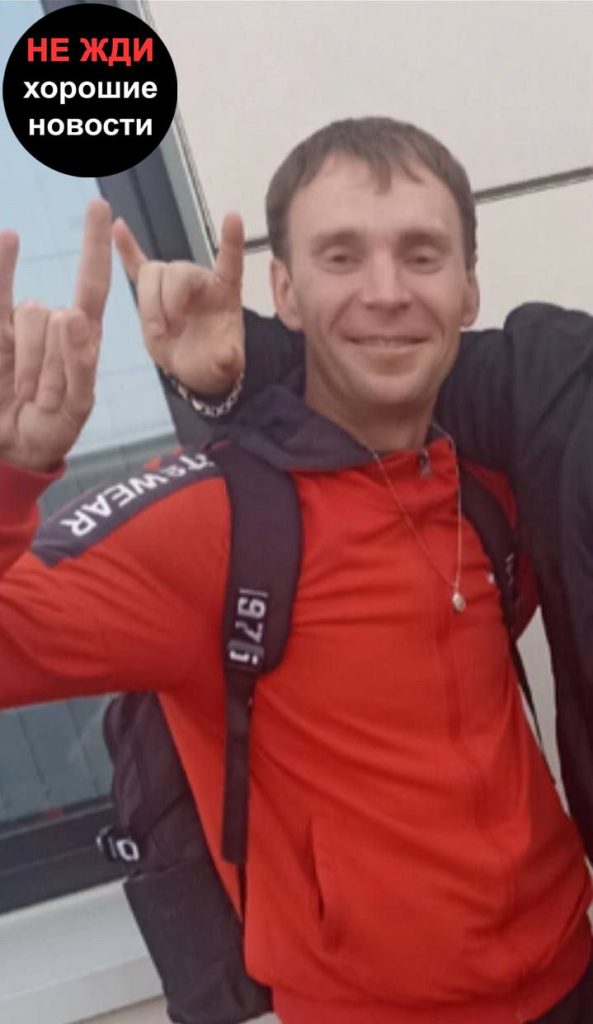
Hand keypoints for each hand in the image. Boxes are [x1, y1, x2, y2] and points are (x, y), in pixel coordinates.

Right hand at [0, 199, 110, 472]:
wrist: (16, 444)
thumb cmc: (55, 427)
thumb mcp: (77, 405)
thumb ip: (79, 364)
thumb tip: (72, 314)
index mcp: (85, 337)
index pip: (93, 283)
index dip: (95, 246)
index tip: (98, 206)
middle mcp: (55, 323)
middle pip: (54, 314)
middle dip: (49, 360)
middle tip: (46, 397)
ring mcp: (22, 326)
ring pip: (27, 313)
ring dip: (27, 360)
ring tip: (28, 392)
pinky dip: (1, 266)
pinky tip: (9, 238)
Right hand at [113, 212, 244, 394]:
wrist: (195, 367)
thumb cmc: (215, 360)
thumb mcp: (226, 364)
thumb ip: (226, 358)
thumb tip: (225, 357)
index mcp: (225, 290)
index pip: (230, 261)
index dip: (231, 241)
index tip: (233, 218)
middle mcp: (198, 280)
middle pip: (176, 271)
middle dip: (169, 300)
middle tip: (172, 330)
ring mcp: (174, 284)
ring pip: (152, 274)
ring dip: (150, 304)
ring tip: (159, 332)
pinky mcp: (152, 293)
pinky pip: (137, 266)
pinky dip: (127, 250)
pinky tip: (117, 228)